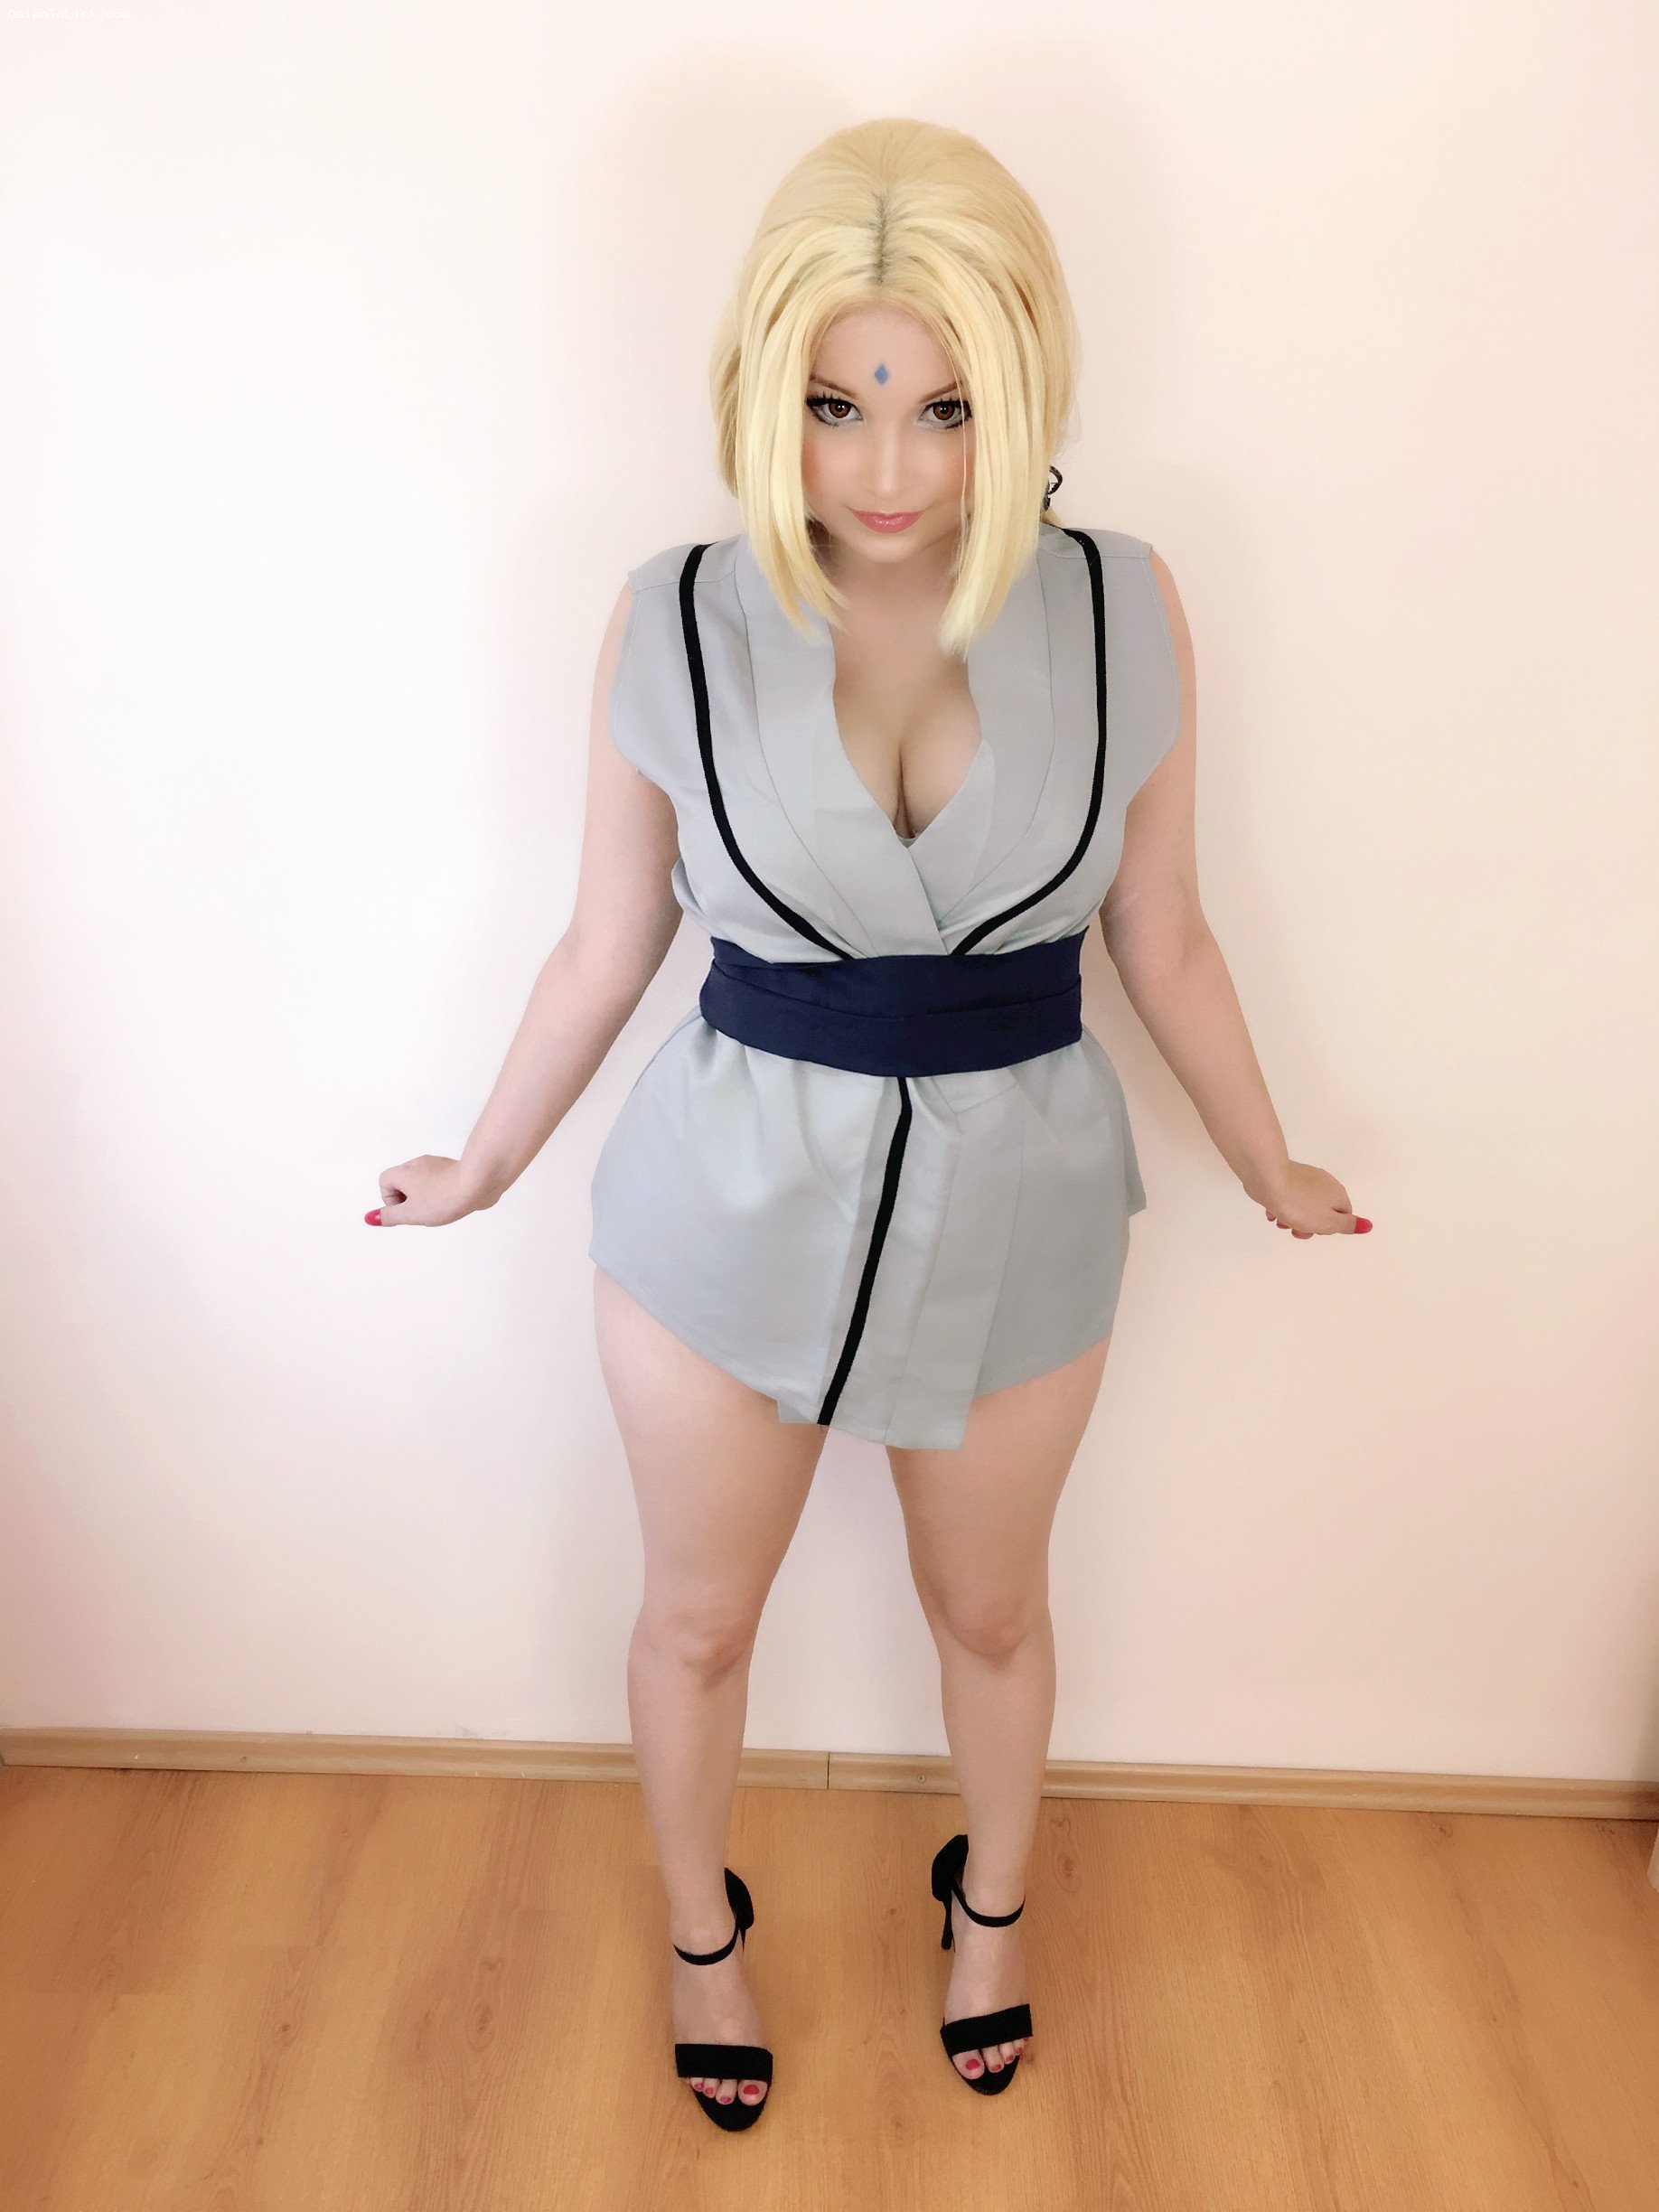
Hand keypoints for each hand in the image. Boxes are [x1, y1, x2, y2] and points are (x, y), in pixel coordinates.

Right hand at [366, 1154, 497, 1226]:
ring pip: (422, 1183)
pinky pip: (439, 1182)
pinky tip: (452, 1202)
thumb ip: (389, 1216)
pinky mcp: (453, 1170)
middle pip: (403, 1182)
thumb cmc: (442, 1198)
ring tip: (440, 1208)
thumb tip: (369, 1218)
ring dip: (426, 1198)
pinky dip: (440, 1193)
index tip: (406, 1209)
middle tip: (424, 1211)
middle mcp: (418, 1163)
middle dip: (410, 1200)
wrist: (478, 1183)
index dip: (391, 1199)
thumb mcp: (411, 1214)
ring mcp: (437, 1164)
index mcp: (404, 1171)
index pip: (385, 1182)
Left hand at [1256, 1160, 1370, 1237]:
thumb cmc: (1299, 1204)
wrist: (1268, 1179)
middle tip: (1295, 1228)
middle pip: (1321, 1212)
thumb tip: (1367, 1226)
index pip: (1343, 1215)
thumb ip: (1347, 1225)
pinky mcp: (1286, 1178)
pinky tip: (1272, 1212)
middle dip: (1308, 1225)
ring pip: (1303, 1206)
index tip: (1316, 1229)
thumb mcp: (1327, 1221)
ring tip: (1280, 1220)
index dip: (1330, 1228)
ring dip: (1292, 1218)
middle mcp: (1324, 1183)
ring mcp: (1304, 1179)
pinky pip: (1288, 1198)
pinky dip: (1281, 1207)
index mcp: (1337, 1193)